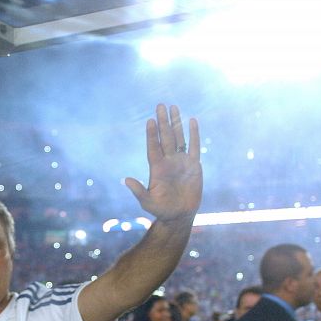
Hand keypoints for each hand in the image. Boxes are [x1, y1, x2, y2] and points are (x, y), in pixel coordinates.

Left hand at [125, 104, 201, 221]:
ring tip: (173, 107)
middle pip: (165, 137)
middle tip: (160, 105)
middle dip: (163, 121)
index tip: (150, 121)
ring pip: (178, 137)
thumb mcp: (148, 202)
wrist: (179, 215)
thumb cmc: (162, 210)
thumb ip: (138, 191)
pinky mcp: (194, 165)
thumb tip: (125, 180)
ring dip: (176, 123)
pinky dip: (194, 134)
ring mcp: (181, 161)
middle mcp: (168, 161)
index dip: (152, 135)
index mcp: (157, 168)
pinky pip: (194, 146)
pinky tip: (192, 120)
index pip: (153, 147)